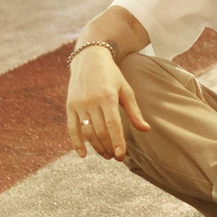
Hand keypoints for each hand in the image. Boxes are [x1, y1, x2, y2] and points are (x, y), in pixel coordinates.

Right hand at [65, 46, 150, 160]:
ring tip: (107, 155)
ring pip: (87, 132)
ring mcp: (79, 104)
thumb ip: (134, 111)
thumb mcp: (126, 90)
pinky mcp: (70, 106)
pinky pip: (72, 128)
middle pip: (100, 131)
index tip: (121, 155)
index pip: (113, 124)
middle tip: (116, 157)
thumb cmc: (112, 76)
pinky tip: (84, 154)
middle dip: (109, 147)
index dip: (117, 141)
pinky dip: (76, 143)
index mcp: (108, 97)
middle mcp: (92, 101)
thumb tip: (146, 129)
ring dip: (97, 147)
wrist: (89, 59)